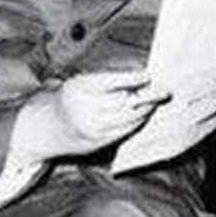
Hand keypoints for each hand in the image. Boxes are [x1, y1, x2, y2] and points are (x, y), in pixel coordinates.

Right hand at [12, 71, 169, 162]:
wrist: (50, 127)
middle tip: (165, 91)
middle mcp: (86, 109)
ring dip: (146, 109)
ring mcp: (93, 127)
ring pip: (128, 117)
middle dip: (148, 96)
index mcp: (80, 88)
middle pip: (125, 102)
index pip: (111, 82)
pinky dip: (138, 121)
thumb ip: (106, 81)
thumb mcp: (81, 83)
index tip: (148, 75)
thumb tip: (140, 78)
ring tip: (156, 101)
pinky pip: (125, 130)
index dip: (132, 79)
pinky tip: (145, 114)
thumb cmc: (72, 98)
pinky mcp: (99, 141)